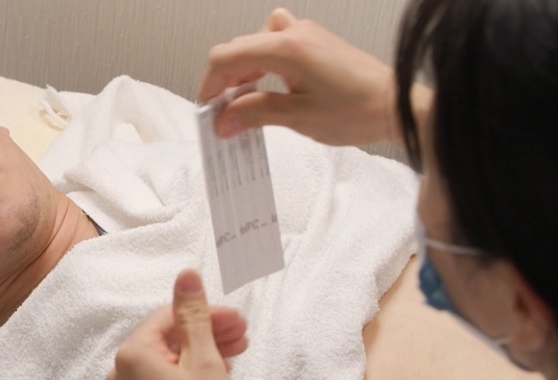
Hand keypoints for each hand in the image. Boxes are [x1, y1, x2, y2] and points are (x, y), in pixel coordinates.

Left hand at [106, 270, 245, 379]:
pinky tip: (214, 376)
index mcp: (131, 355)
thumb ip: (194, 314)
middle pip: (168, 339)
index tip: (237, 320)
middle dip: (207, 334)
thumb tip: (186, 275)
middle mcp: (120, 373)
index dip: (207, 315)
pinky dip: (186, 375)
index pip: (169, 318)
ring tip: (234, 357)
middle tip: (241, 337)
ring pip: (167, 361)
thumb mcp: (204, 359)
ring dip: (200, 354)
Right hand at [198, 8, 413, 146]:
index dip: (210, 85)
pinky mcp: (314, 42)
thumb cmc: (358, 110)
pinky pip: (274, 45)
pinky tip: (270, 86)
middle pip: (237, 49)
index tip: (209, 112)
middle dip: (224, 82)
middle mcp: (294, 33)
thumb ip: (254, 114)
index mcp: (286, 48)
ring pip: (254, 46)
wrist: (397, 104)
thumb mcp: (298, 117)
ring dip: (243, 74)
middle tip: (225, 116)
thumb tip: (223, 121)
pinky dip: (262, 64)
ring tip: (245, 106)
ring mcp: (305, 34)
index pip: (226, 57)